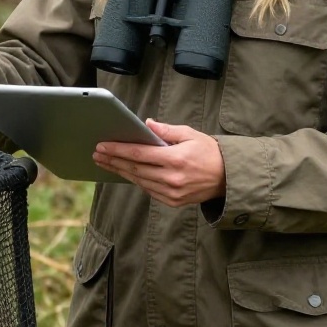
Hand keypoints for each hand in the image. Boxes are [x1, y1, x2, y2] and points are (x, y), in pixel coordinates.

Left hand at [93, 120, 224, 206]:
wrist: (228, 178)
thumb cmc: (209, 153)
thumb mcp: (190, 134)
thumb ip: (167, 130)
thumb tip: (147, 124)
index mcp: (175, 159)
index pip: (139, 154)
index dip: (118, 150)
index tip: (102, 146)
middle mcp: (171, 178)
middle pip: (134, 169)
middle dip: (113, 160)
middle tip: (97, 154)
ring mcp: (172, 193)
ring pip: (139, 181)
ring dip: (120, 171)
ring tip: (105, 163)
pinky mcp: (173, 201)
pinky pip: (148, 190)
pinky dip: (136, 180)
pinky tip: (125, 172)